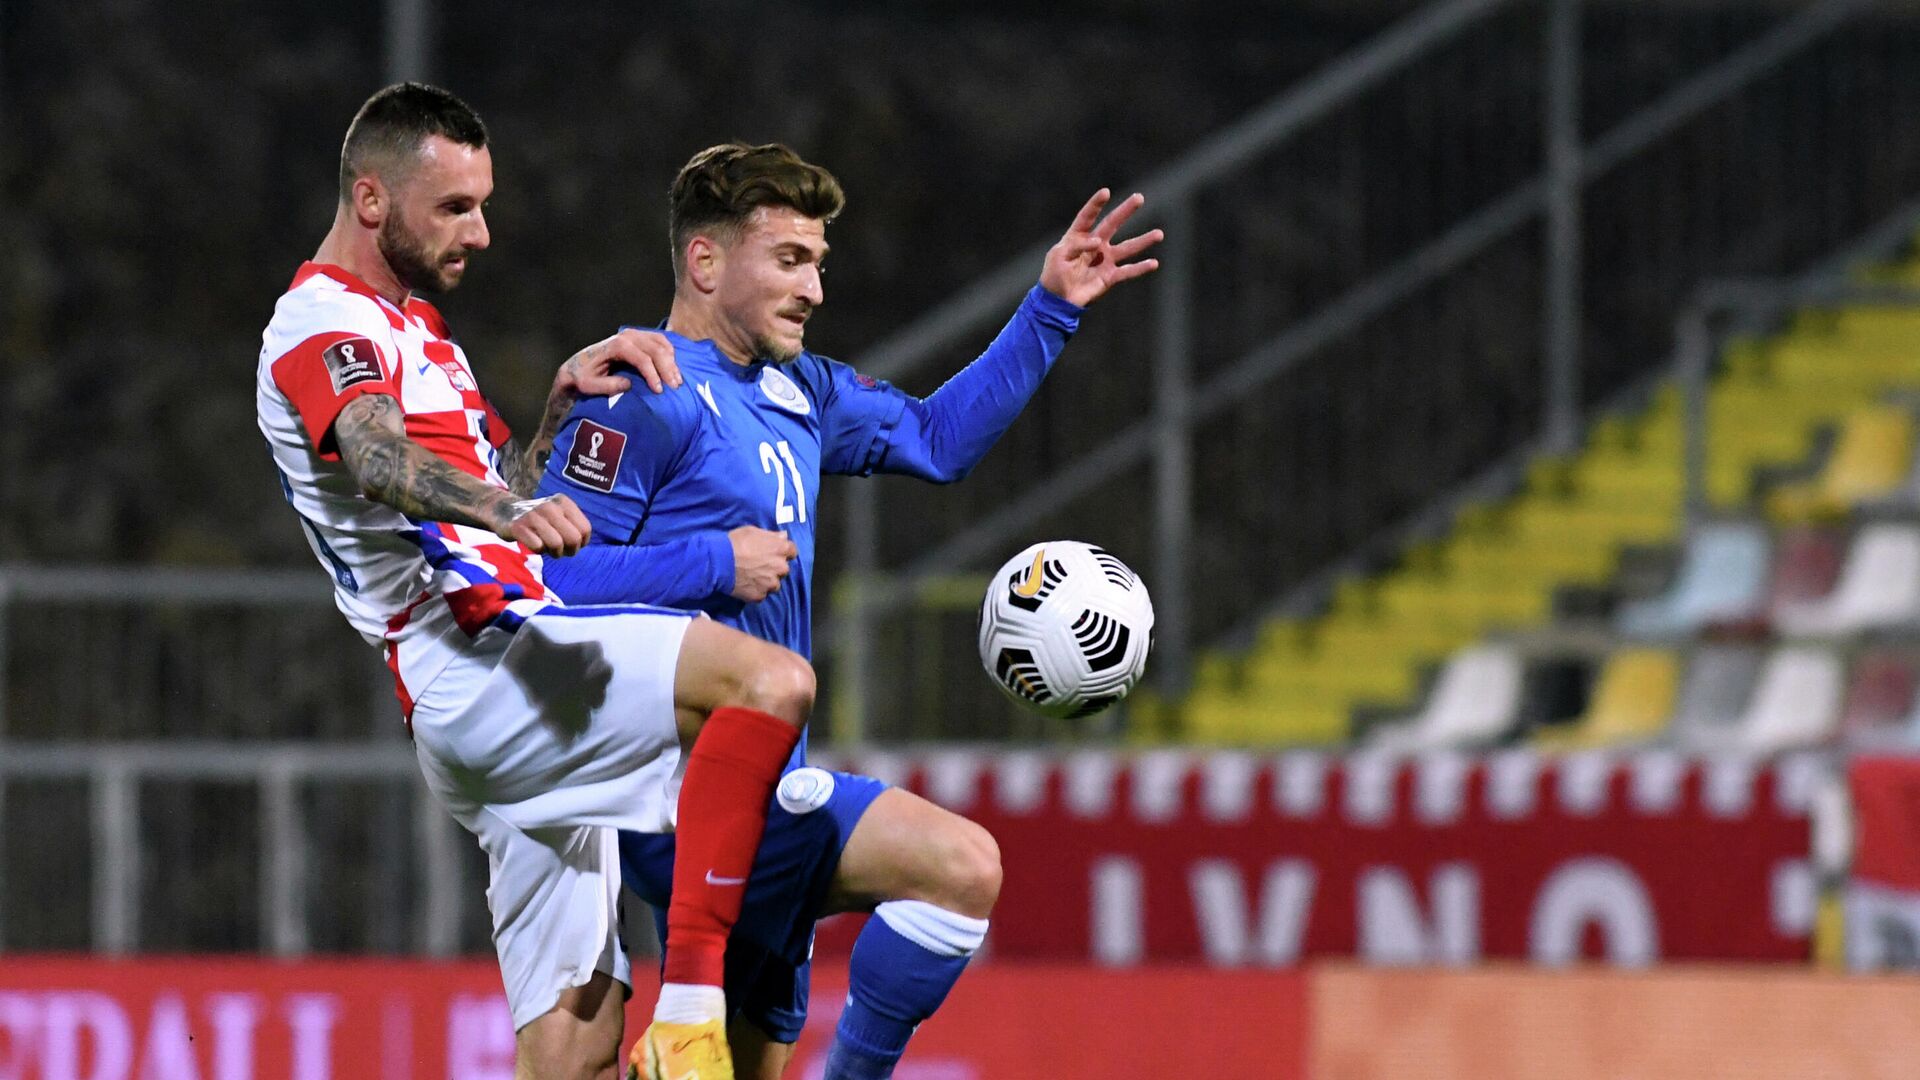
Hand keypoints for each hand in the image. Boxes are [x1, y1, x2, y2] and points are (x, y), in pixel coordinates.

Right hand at [498, 494, 592, 555]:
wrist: (505, 511)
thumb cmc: (539, 520)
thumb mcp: (559, 515)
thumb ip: (575, 526)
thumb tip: (582, 543)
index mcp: (563, 502)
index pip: (585, 529)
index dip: (581, 543)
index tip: (570, 543)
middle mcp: (550, 506)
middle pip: (574, 539)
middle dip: (569, 551)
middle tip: (559, 550)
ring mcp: (533, 515)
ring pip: (557, 544)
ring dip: (553, 552)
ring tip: (546, 547)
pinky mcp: (518, 526)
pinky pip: (538, 547)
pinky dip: (538, 551)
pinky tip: (532, 543)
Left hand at [556, 329, 682, 398]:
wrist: (578, 366)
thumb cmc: (583, 377)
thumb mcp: (589, 385)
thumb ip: (607, 386)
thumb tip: (628, 385)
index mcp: (616, 345)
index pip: (642, 359)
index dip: (653, 375)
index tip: (659, 391)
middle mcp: (627, 336)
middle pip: (656, 350)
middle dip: (667, 369)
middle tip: (675, 387)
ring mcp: (635, 334)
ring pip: (661, 344)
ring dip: (671, 362)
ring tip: (677, 380)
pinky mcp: (639, 337)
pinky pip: (661, 341)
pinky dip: (670, 354)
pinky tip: (673, 369)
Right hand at [727, 525, 797, 601]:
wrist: (719, 562)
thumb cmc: (735, 542)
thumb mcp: (754, 531)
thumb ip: (772, 535)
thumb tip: (783, 536)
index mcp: (781, 549)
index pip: (792, 551)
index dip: (782, 552)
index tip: (774, 552)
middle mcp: (781, 567)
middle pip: (783, 569)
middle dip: (775, 567)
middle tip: (760, 565)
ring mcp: (771, 583)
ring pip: (774, 584)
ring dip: (767, 581)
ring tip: (752, 577)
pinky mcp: (760, 596)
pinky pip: (762, 594)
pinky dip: (756, 590)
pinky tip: (746, 584)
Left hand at [1038, 189, 1163, 307]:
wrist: (1058, 300)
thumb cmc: (1054, 275)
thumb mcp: (1059, 256)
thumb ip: (1076, 246)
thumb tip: (1098, 243)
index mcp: (1078, 236)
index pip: (1087, 216)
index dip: (1096, 204)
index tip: (1106, 192)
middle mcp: (1095, 245)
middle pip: (1112, 224)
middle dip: (1125, 211)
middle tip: (1139, 198)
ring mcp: (1104, 260)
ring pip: (1127, 247)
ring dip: (1143, 241)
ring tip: (1159, 234)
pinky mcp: (1109, 276)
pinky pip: (1127, 271)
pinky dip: (1140, 268)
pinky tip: (1153, 263)